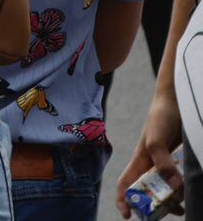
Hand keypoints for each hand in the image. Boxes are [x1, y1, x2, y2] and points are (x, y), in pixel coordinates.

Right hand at [115, 83, 182, 216]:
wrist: (178, 103)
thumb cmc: (160, 118)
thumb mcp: (157, 139)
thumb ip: (162, 161)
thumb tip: (173, 185)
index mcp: (139, 161)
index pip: (125, 184)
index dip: (123, 200)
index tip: (128, 216)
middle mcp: (151, 166)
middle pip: (147, 192)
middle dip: (152, 206)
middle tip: (164, 214)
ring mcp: (165, 165)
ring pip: (165, 189)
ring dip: (171, 201)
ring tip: (181, 209)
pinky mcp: (178, 163)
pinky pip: (179, 181)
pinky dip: (183, 191)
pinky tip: (189, 193)